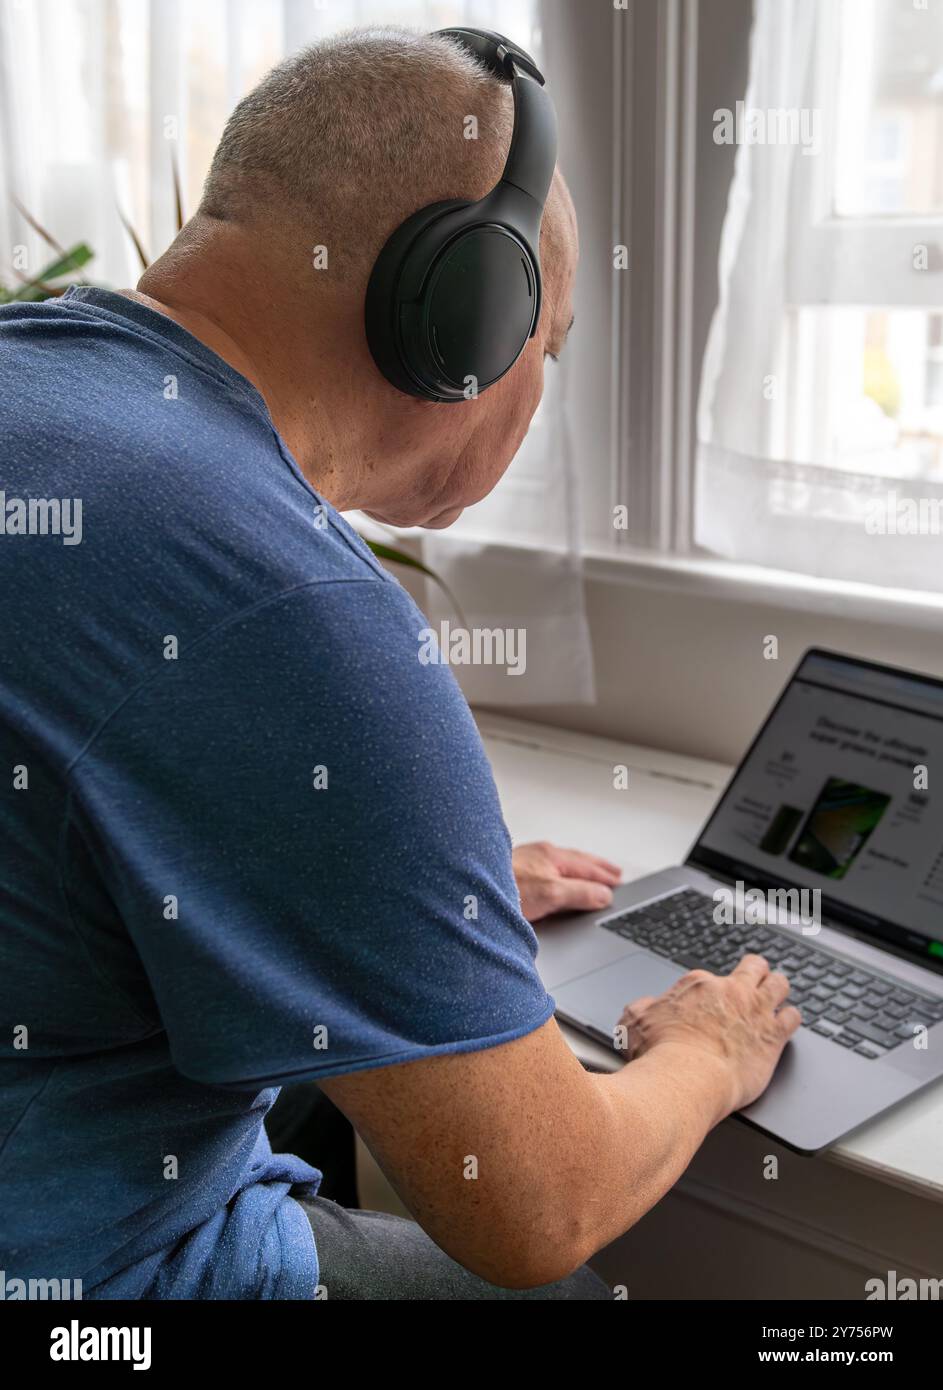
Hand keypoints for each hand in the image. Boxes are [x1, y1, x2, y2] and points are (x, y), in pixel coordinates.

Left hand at [512, 841, 621, 922]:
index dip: (606, 876)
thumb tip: (604, 894)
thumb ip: (580, 893)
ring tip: (590, 874)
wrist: (470, 891)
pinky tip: (555, 878)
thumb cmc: (506, 888)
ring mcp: (527, 861)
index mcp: (552, 856)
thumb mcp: (551, 894)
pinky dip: (561, 873)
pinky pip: (546, 868)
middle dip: (597, 867)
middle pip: (577, 861)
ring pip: (561, 863)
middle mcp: (540, 855)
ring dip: (580, 869)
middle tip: (614, 873)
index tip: (619, 881)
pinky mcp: (514, 871)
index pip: (588, 867)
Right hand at [616, 954, 801, 1118]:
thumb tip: (645, 1007)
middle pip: (753, 967)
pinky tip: (787, 1023)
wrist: (685, 1079)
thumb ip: (642, 1009)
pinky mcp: (773, 1036)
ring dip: (778, 988)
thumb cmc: (658, 1054)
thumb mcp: (633, 1023)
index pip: (710, 978)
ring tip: (778, 994)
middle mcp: (730, 991)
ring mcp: (755, 1011)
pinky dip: (791, 1018)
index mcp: (698, 985)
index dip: (710, 992)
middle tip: (755, 979)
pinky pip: (793, 1017)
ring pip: (779, 984)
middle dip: (755, 972)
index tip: (708, 1004)